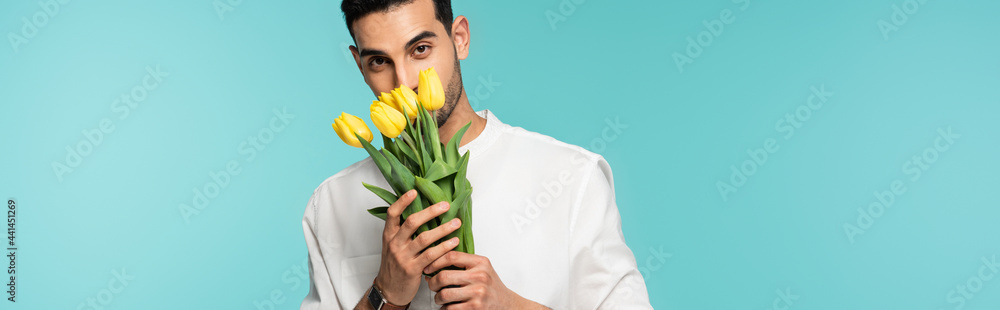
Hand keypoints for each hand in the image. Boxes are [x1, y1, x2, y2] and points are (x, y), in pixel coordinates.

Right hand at [374, 189, 461, 304]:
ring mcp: (402, 256)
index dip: (402, 201)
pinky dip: (444, 247)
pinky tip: (454, 242)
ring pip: (424, 238)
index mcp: (389, 235)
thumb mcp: (393, 245)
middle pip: (412, 222)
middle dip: (430, 212)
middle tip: (445, 205)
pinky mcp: (412, 269)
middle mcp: (394, 243)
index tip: (414, 191)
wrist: (389, 289)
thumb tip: (423, 212)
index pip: (392, 214)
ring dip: (443, 229)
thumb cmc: (395, 265)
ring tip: (456, 223)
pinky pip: (431, 255)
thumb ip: (404, 231)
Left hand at [424, 251, 542, 308]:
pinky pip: (450, 308)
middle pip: (443, 276)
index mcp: (480, 262)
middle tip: (432, 285)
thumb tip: (433, 263)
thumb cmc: (491, 287)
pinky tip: (447, 307)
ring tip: (440, 298)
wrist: (507, 304)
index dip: (434, 261)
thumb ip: (463, 263)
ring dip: (437, 298)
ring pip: (444, 294)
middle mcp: (480, 276)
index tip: (428, 267)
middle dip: (432, 283)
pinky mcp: (476, 307)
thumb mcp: (482, 269)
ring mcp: (478, 292)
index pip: (451, 256)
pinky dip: (445, 309)